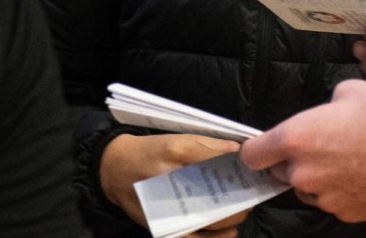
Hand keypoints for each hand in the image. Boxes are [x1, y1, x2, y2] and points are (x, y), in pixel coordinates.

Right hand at [100, 133, 251, 234]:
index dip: (236, 160)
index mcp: (175, 150)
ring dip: (230, 217)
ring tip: (243, 211)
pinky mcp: (158, 226)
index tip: (252, 162)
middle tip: (252, 192)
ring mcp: (163, 205)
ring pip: (205, 218)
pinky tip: (229, 232)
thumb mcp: (177, 138)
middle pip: (212, 191)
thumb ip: (208, 144)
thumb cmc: (151, 150)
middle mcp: (169, 178)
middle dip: (237, 194)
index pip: (213, 156)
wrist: (114, 170)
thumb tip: (237, 149)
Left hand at [241, 80, 365, 221]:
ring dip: (324, 175)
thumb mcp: (352, 89)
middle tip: (331, 141)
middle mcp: (304, 172)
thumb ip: (329, 105)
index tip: (266, 146)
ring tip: (357, 156)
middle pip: (284, 170)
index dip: (259, 149)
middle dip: (300, 158)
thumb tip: (330, 112)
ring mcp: (325, 198)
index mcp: (297, 137)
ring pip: (312, 187)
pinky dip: (346, 189)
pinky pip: (336, 200)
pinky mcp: (347, 214)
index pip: (253, 155)